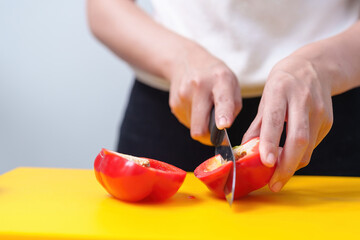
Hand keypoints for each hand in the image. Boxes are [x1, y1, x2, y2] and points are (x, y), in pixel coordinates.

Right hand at [167, 43, 241, 144]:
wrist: (186, 61)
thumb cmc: (215, 77)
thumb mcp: (232, 84)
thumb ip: (232, 108)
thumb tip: (222, 134)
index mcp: (220, 80)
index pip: (222, 100)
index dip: (222, 115)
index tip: (223, 125)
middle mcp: (200, 86)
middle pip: (200, 125)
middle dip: (208, 137)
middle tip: (216, 137)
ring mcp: (183, 95)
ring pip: (194, 127)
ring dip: (202, 125)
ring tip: (205, 108)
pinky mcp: (174, 104)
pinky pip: (187, 122)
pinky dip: (194, 120)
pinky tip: (196, 106)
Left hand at [243, 55, 332, 191]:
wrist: (314, 67)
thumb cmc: (283, 83)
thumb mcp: (266, 97)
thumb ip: (257, 125)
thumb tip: (246, 150)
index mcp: (280, 91)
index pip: (275, 119)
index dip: (271, 142)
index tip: (266, 162)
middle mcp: (302, 100)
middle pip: (298, 139)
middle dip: (286, 165)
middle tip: (274, 183)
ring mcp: (319, 110)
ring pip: (307, 146)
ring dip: (293, 165)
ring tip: (279, 176)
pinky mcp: (328, 120)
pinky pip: (312, 144)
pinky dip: (300, 155)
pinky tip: (290, 158)